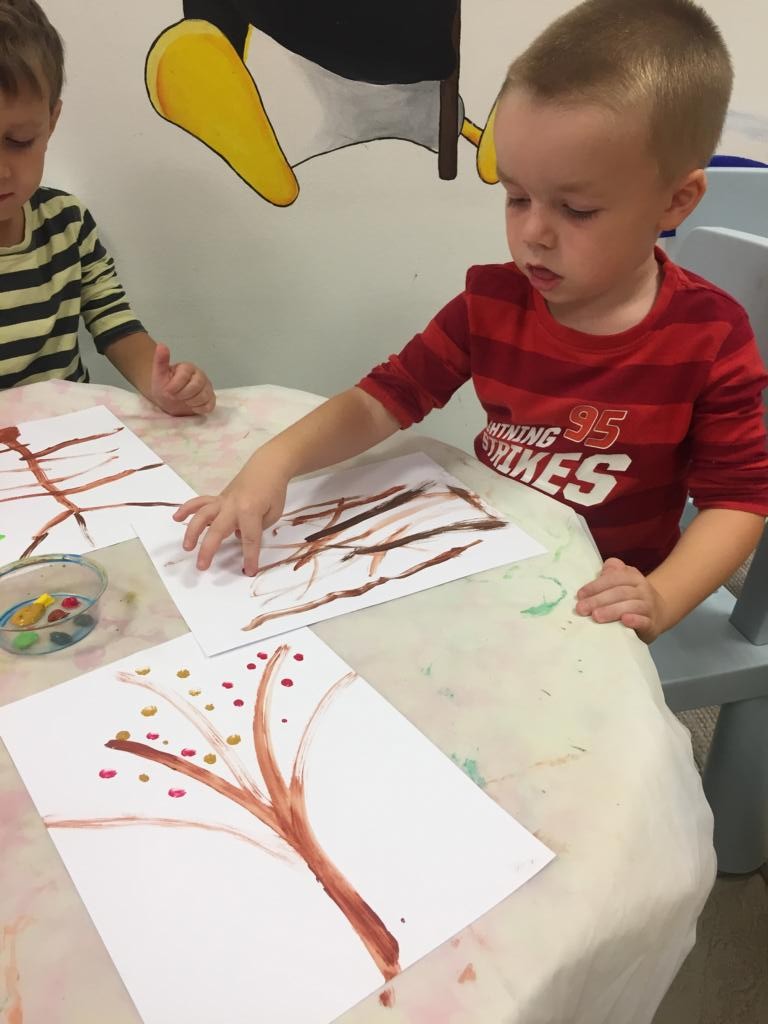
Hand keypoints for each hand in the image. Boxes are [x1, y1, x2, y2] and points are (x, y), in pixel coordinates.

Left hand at [150, 343, 215, 415]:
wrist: (167, 400)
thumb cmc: (164, 386)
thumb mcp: (158, 374)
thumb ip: (160, 360)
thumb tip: (161, 345)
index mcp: (188, 368)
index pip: (186, 375)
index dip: (176, 385)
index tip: (168, 391)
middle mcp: (200, 375)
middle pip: (197, 385)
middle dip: (184, 394)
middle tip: (176, 397)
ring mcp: (207, 387)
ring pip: (204, 396)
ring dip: (190, 402)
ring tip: (183, 401)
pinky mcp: (210, 399)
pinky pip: (210, 405)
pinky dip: (199, 408)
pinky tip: (191, 406)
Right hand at [173, 459, 287, 573]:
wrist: (268, 466)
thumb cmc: (274, 491)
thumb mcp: (273, 513)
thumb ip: (257, 528)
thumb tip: (238, 535)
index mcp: (250, 511)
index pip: (249, 539)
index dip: (249, 557)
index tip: (249, 571)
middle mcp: (233, 506)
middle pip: (218, 530)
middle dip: (208, 549)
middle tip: (201, 566)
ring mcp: (223, 501)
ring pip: (203, 515)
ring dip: (192, 531)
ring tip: (186, 547)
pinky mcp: (218, 497)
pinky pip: (200, 502)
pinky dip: (187, 509)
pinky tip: (176, 518)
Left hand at [575, 557, 665, 642]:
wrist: (658, 614)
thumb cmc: (631, 597)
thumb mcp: (622, 582)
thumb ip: (611, 574)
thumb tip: (603, 570)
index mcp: (633, 577)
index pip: (614, 578)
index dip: (596, 586)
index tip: (580, 595)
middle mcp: (643, 590)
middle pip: (620, 592)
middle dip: (599, 600)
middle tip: (582, 609)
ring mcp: (649, 607)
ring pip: (631, 606)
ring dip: (612, 611)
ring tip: (596, 616)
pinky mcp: (652, 624)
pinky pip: (644, 621)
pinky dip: (635, 620)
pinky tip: (624, 620)